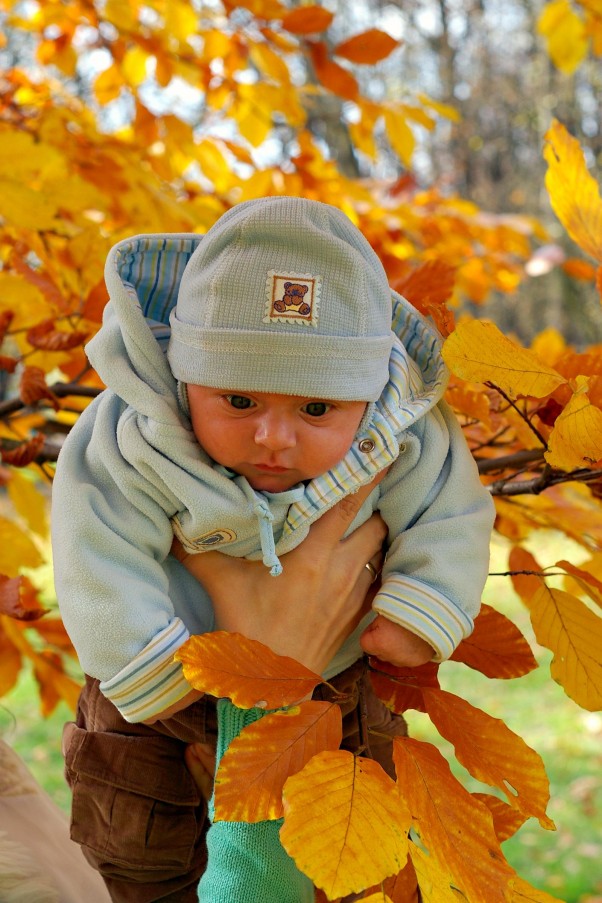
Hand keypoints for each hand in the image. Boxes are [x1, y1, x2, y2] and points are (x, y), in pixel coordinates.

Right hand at [172, 475, 386, 674]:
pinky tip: (361, 554)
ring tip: (364, 511)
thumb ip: (198, 546)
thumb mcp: (219, 583)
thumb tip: (173, 515)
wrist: (270, 686)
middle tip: (373, 470)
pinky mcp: (357, 612)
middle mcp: (340, 568)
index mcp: (310, 554)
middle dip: (373, 495)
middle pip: (373, 518)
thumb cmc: (245, 630)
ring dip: (373, 527)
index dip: (361, 473)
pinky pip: (376, 576)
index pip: (345, 502)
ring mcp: (353, 592)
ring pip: (377, 546)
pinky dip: (373, 560)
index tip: (373, 449)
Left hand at [360, 615, 433, 666]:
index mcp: (378, 643)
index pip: (364, 642)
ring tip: (405, 634)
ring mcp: (404, 662)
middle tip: (393, 627)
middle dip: (382, 642)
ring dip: (395, 649)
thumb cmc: (406, 608)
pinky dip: (407, 652)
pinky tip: (414, 641)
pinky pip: (406, 659)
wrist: (435, 615)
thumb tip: (374, 629)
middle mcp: (390, 657)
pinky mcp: (417, 663)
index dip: (371, 632)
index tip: (379, 623)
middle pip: (378, 652)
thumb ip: (376, 624)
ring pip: (392, 658)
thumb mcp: (385, 611)